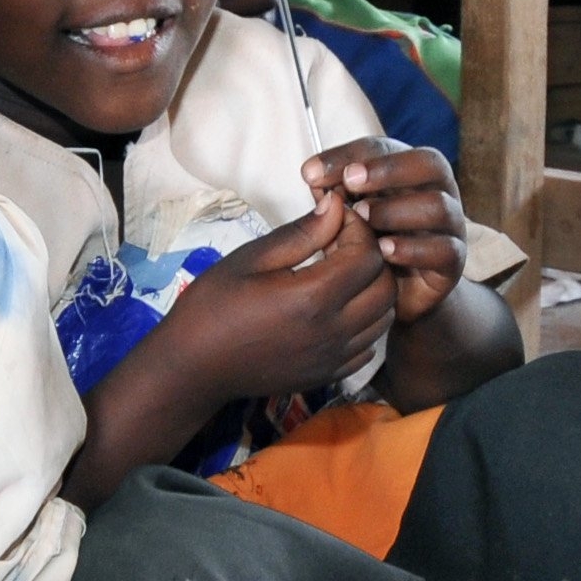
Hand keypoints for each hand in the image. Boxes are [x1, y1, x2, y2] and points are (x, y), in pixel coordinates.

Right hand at [153, 196, 397, 401]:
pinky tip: (337, 308)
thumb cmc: (213, 306)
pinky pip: (369, 344)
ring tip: (341, 274)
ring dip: (373, 289)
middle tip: (341, 244)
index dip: (359, 229)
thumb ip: (301, 234)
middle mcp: (332, 331)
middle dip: (372, 257)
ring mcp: (333, 357)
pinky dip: (365, 321)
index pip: (368, 254)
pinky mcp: (329, 374)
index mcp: (312, 298)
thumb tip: (336, 205)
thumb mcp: (251, 259)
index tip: (336, 219)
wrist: (194, 367)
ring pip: (384, 316)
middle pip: (386, 286)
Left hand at [300, 139, 464, 320]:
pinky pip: (444, 250)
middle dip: (387, 169)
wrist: (398, 293)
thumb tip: (314, 177)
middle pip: (429, 163)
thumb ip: (334, 196)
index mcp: (409, 171)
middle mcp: (437, 190)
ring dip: (396, 209)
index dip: (348, 154)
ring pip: (438, 206)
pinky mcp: (453, 261)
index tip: (311, 172)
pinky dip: (413, 249)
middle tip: (350, 180)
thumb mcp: (345, 216)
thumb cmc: (370, 243)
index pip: (384, 148)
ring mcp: (450, 225)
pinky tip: (383, 251)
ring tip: (363, 218)